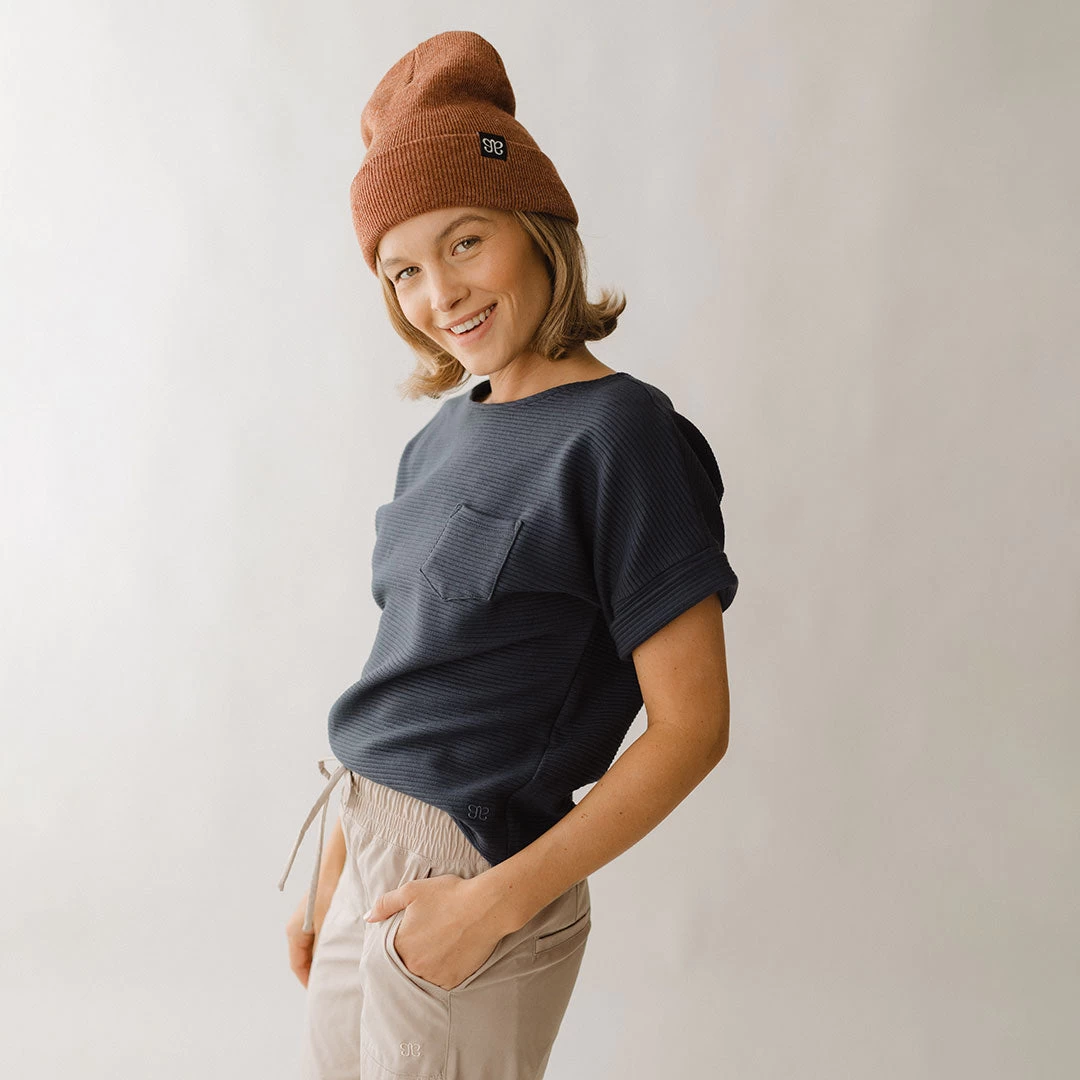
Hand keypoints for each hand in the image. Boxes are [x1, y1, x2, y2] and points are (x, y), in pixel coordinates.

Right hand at [285, 887, 332, 987]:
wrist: (332, 865)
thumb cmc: (327, 892)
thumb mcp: (325, 923)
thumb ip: (322, 945)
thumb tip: (325, 967)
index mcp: (294, 932)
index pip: (298, 965)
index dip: (308, 980)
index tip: (320, 993)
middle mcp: (296, 928)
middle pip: (303, 958)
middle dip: (315, 971)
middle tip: (330, 985)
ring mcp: (304, 921)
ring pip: (310, 948)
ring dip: (321, 958)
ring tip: (336, 970)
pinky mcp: (314, 915)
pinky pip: (316, 938)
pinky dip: (324, 947)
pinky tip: (339, 950)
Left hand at [365, 872, 506, 990]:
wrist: (486, 906)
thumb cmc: (449, 895)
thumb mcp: (412, 891)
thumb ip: (385, 904)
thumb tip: (367, 918)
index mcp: (401, 946)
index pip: (390, 953)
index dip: (398, 944)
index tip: (408, 937)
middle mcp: (415, 967)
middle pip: (406, 966)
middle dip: (413, 955)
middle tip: (427, 940)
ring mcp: (435, 977)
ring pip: (423, 976)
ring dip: (427, 966)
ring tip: (439, 947)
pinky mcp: (454, 982)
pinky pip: (441, 982)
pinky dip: (443, 972)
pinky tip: (451, 955)